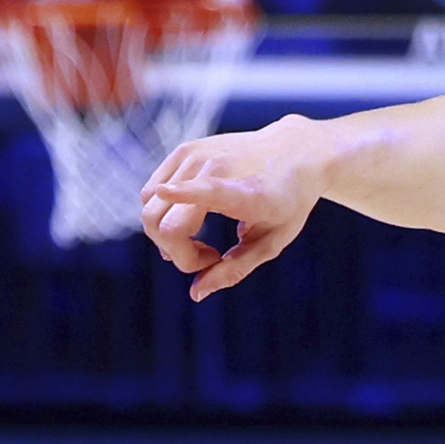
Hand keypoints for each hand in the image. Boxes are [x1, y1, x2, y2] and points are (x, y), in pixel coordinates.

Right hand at [141, 118, 323, 299]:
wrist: (294, 152)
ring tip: (200, 239)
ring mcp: (195, 155)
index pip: (209, 191)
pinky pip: (151, 193)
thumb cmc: (288, 203)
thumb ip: (234, 270)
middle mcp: (215, 167)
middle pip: (162, 220)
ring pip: (150, 207)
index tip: (165, 192)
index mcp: (244, 192)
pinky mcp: (183, 150)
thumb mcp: (271, 244)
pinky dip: (163, 214)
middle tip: (207, 258)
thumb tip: (195, 293)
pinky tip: (189, 220)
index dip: (183, 193)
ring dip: (167, 235)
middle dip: (174, 252)